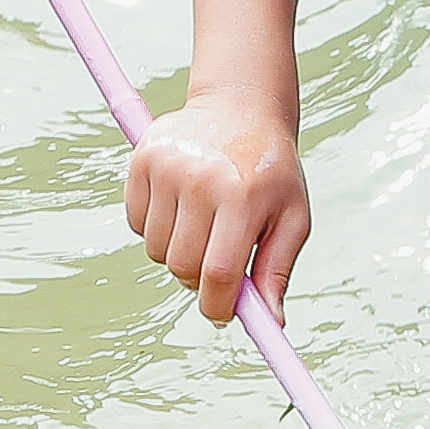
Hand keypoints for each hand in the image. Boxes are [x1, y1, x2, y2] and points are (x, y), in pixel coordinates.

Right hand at [125, 99, 307, 322]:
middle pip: (182, 266)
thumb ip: (278, 271)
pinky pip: (137, 223)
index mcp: (242, 197)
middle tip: (217, 265)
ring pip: (157, 249)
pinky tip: (181, 206)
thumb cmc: (271, 171)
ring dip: (178, 252)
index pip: (218, 273)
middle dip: (198, 280)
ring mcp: (166, 168)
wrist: (242, 106)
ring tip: (203, 226)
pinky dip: (157, 228)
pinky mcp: (141, 160)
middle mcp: (199, 180)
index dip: (218, 306)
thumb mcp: (292, 217)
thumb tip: (271, 323)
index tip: (223, 315)